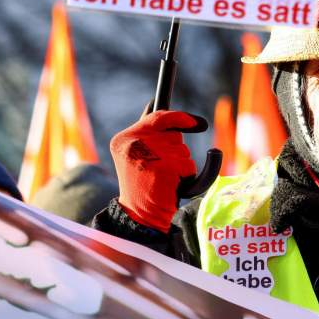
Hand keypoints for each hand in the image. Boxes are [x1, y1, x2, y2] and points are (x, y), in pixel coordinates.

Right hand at [111, 109, 206, 231]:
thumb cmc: (143, 186)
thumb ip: (147, 133)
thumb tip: (155, 103)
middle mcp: (133, 143)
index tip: (195, 122)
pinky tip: (172, 184)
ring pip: (183, 150)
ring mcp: (148, 154)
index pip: (157, 117)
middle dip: (176, 150)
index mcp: (123, 139)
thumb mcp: (138, 155)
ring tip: (164, 178)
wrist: (139, 215)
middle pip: (173, 135)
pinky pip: (188, 164)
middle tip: (164, 169)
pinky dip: (187, 174)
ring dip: (181, 163)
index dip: (179, 117)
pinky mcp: (163, 167)